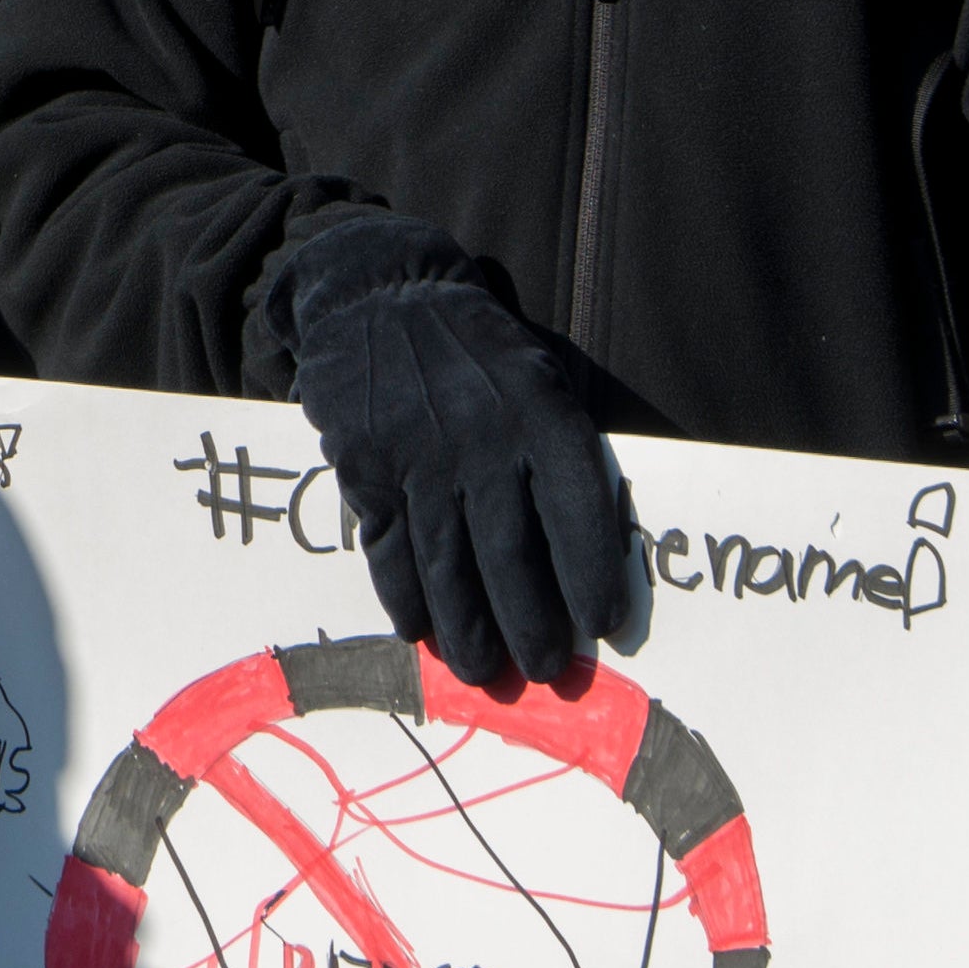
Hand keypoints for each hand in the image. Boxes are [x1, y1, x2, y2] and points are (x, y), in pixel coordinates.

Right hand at [268, 214, 626, 685]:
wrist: (380, 295)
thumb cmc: (478, 349)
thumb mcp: (543, 374)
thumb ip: (566, 449)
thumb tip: (597, 545)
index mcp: (542, 411)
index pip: (578, 510)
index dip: (591, 574)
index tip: (602, 625)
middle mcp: (484, 438)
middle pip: (511, 554)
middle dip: (530, 624)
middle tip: (543, 672)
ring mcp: (420, 456)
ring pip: (447, 564)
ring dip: (465, 629)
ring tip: (480, 673)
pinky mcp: (366, 467)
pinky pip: (388, 548)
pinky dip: (403, 596)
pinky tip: (418, 631)